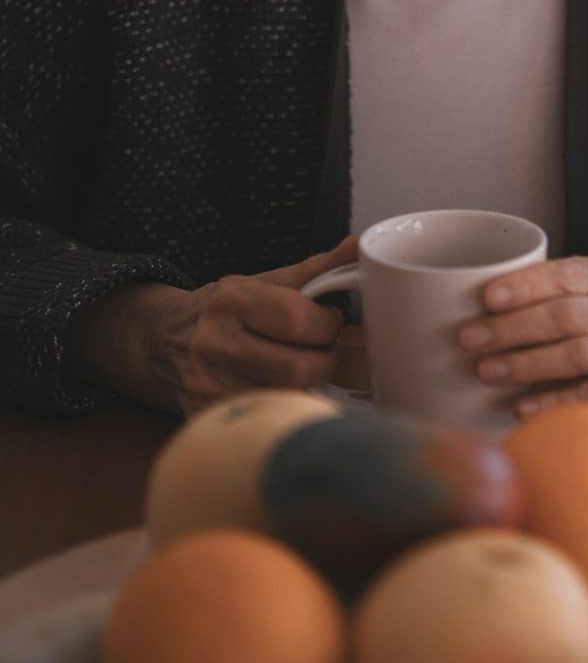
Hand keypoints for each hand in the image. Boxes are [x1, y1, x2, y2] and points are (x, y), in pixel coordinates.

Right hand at [65, 236, 361, 416]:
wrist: (157, 341)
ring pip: (286, 397)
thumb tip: (356, 245)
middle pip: (297, 368)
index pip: (298, 320)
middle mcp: (215, 343)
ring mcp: (208, 384)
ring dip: (310, 386)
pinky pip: (266, 417)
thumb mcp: (258, 282)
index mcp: (232, 301)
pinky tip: (286, 392)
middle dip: (325, 361)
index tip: (331, 323)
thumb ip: (312, 270)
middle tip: (325, 352)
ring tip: (306, 369)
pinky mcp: (207, 415)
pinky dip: (287, 406)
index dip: (328, 326)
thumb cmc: (220, 310)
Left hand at [457, 255, 587, 422]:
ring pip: (575, 353)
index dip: (526, 286)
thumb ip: (540, 292)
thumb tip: (466, 304)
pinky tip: (521, 406)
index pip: (563, 276)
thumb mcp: (583, 292)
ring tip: (486, 371)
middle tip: (470, 339)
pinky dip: (553, 400)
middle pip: (563, 316)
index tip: (488, 297)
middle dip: (512, 328)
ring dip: (526, 363)